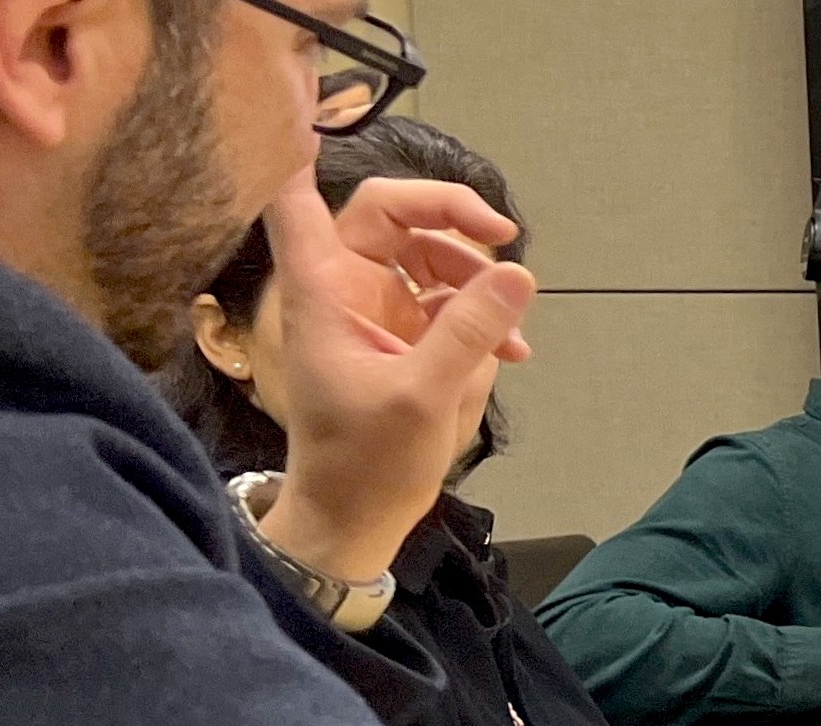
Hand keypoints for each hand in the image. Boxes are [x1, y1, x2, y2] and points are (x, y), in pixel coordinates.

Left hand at [256, 171, 535, 582]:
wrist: (357, 519)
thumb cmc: (368, 461)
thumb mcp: (425, 395)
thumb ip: (470, 330)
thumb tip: (518, 272)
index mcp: (325, 291)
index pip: (302, 201)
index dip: (307, 153)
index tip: (333, 111)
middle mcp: (346, 290)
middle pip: (394, 217)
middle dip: (453, 223)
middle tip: (505, 238)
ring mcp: (376, 315)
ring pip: (430, 260)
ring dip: (477, 283)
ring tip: (513, 331)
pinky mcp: (403, 342)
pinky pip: (447, 306)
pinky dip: (480, 319)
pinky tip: (510, 352)